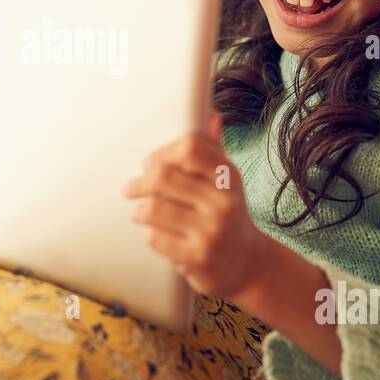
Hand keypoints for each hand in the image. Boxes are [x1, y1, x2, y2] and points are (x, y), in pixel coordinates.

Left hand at [121, 108, 268, 299]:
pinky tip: (157, 235)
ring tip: (139, 213)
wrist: (249, 265)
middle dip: (139, 182)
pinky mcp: (198, 257)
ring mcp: (212, 230)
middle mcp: (224, 201)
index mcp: (229, 176)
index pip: (191, 147)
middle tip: (130, 189)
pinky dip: (151, 235)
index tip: (149, 163)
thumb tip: (211, 114)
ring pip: (154, 208)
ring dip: (139, 211)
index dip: (162, 153)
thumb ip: (214, 152)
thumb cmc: (228, 216)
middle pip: (164, 176)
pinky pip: (156, 238)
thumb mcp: (227, 184)